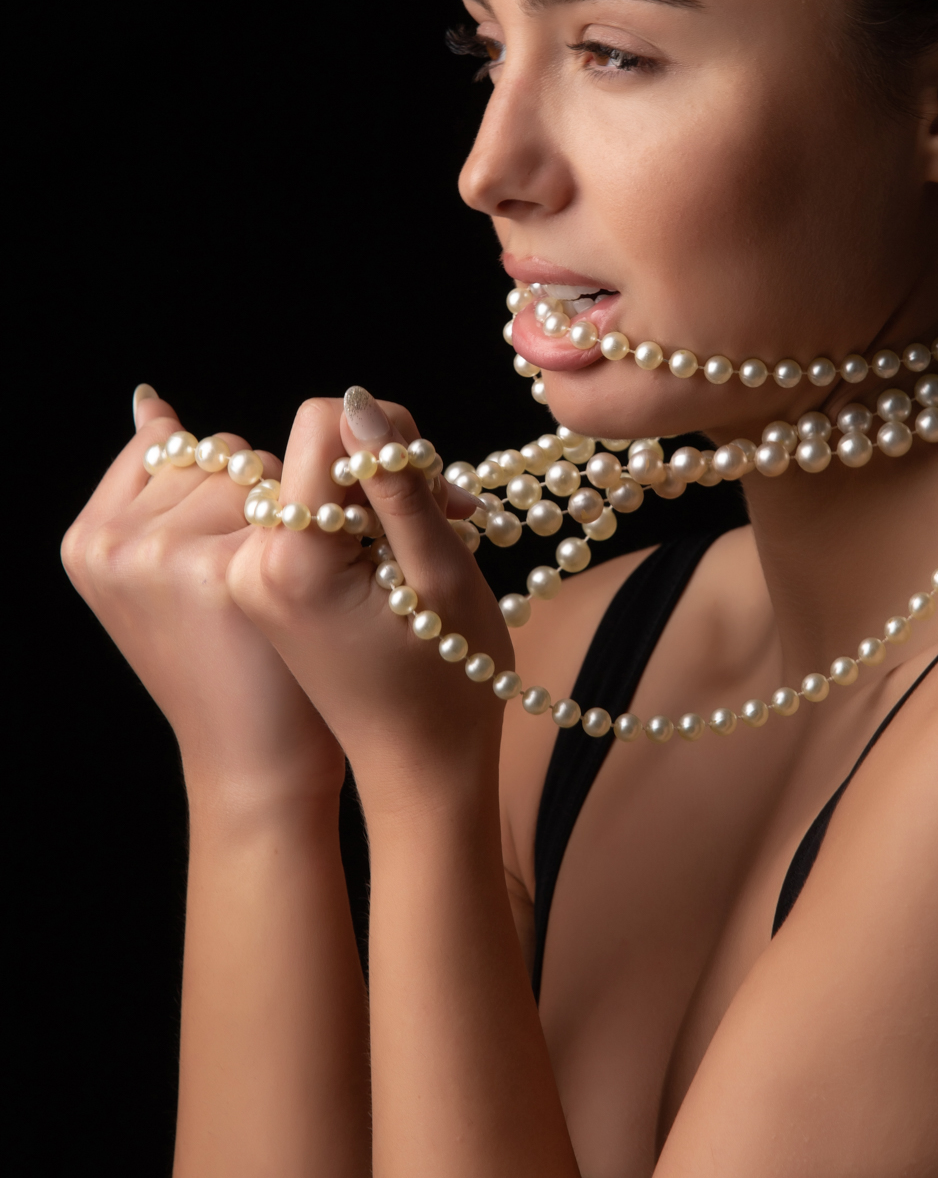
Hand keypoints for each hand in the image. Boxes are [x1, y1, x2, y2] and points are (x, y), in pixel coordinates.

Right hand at [62, 388, 343, 803]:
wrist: (257, 758)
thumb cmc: (224, 659)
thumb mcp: (161, 573)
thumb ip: (153, 487)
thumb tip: (149, 401)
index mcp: (89, 538)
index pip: (171, 448)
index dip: (220, 490)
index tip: (232, 547)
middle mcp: (116, 543)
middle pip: (220, 455)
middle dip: (260, 496)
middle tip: (270, 569)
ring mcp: (167, 554)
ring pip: (261, 471)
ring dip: (296, 509)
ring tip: (296, 576)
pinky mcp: (228, 570)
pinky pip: (298, 500)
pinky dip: (327, 528)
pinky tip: (327, 575)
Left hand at [226, 390, 512, 802]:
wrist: (418, 774)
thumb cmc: (447, 683)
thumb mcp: (441, 574)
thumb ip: (397, 485)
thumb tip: (358, 403)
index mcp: (291, 558)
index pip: (321, 422)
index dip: (389, 437)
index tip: (431, 488)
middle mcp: (252, 563)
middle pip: (311, 448)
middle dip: (381, 469)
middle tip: (438, 523)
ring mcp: (249, 579)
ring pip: (310, 479)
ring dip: (372, 497)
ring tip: (418, 551)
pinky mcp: (261, 589)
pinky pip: (303, 516)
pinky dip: (352, 523)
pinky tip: (392, 560)